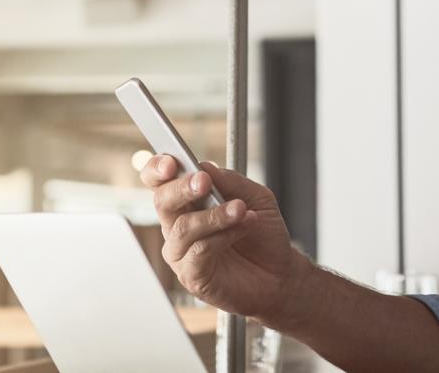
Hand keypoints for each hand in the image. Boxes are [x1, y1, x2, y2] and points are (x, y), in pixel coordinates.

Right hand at [140, 156, 304, 320]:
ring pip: (183, 227)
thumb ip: (230, 181)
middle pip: (162, 200)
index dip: (157, 169)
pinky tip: (241, 229)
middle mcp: (178, 225)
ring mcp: (181, 252)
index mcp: (187, 201)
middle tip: (204, 182)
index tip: (172, 162)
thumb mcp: (256, 198)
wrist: (280, 274)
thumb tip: (204, 167)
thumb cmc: (263, 236)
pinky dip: (223, 236)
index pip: (158, 181)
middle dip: (182, 187)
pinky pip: (198, 251)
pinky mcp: (191, 275)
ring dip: (214, 215)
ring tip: (241, 210)